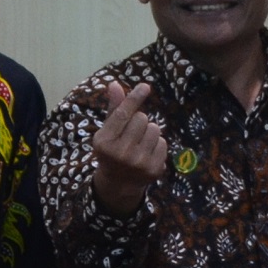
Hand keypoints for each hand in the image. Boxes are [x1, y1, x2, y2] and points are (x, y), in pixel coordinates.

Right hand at [89, 81, 167, 215]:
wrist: (119, 184)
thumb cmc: (113, 150)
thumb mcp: (108, 130)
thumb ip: (114, 108)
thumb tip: (115, 84)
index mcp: (104, 141)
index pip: (122, 114)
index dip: (134, 98)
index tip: (145, 86)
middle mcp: (120, 153)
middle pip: (142, 118)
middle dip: (139, 121)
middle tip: (131, 133)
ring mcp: (138, 163)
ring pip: (155, 129)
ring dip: (149, 132)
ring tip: (139, 143)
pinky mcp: (154, 169)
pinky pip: (163, 142)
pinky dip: (157, 144)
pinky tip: (147, 152)